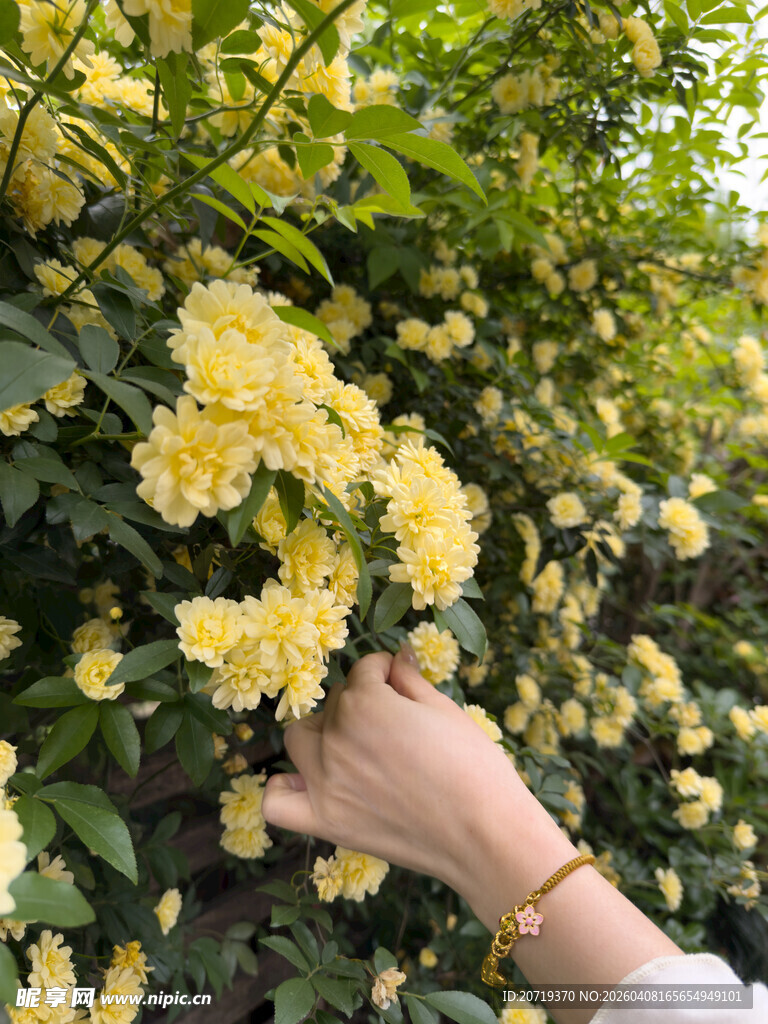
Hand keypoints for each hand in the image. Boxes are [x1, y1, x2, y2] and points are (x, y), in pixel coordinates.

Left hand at [261, 647, 527, 893]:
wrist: (486, 834)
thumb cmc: (474, 767)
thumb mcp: (445, 710)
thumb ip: (410, 679)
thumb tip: (396, 655)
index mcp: (365, 703)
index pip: (364, 671)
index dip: (387, 674)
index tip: (403, 684)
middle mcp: (336, 738)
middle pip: (335, 702)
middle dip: (361, 702)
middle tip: (394, 723)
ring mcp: (324, 781)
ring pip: (300, 738)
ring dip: (322, 733)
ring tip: (355, 747)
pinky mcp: (325, 822)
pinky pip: (277, 802)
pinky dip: (285, 788)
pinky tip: (311, 782)